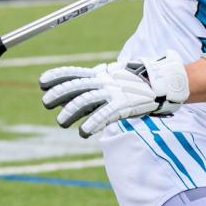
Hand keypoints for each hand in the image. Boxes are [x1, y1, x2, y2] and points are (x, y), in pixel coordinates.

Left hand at [39, 51, 189, 136]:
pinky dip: (92, 123)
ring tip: (61, 122)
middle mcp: (104, 81)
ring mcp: (113, 92)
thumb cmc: (139, 83)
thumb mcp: (116, 78)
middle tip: (46, 103)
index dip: (57, 76)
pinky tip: (84, 132)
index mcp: (101, 74)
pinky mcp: (123, 105)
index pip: (74, 72)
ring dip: (70, 112)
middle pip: (76, 86)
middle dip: (58, 94)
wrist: (163, 82)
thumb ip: (99, 86)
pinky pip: (104, 115)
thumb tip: (80, 95)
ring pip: (85, 100)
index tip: (41, 82)